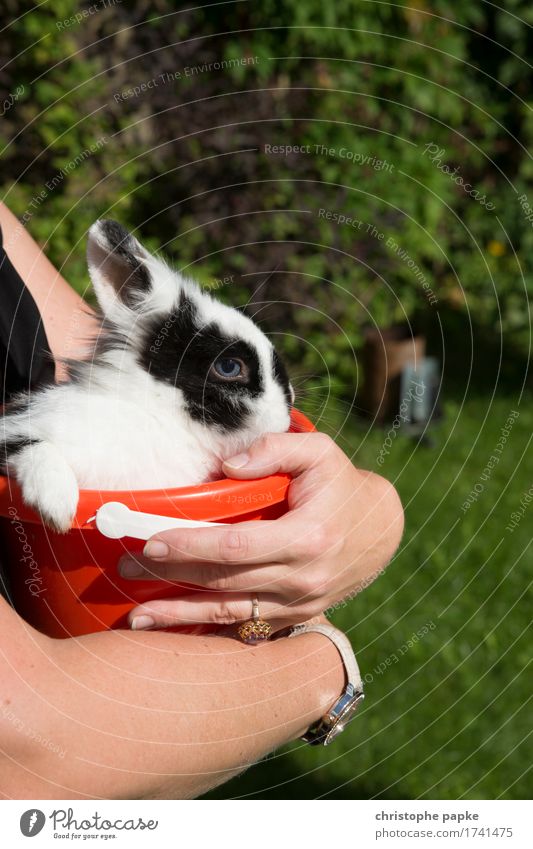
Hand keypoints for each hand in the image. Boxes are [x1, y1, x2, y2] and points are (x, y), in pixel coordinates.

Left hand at [119, 432, 403, 631]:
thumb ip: (276, 448)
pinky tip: (175, 631)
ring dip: (181, 616)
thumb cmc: (342, 485)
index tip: (152, 541)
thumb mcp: (320, 452)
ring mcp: (302, 604)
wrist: (380, 531)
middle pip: (225, 582)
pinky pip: (247, 626)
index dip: (192, 545)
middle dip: (172, 577)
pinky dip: (209, 630)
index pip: (238, 546)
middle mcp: (304, 578)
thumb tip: (226, 465)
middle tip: (126, 570)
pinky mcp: (297, 616)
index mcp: (309, 537)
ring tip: (136, 619)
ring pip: (231, 614)